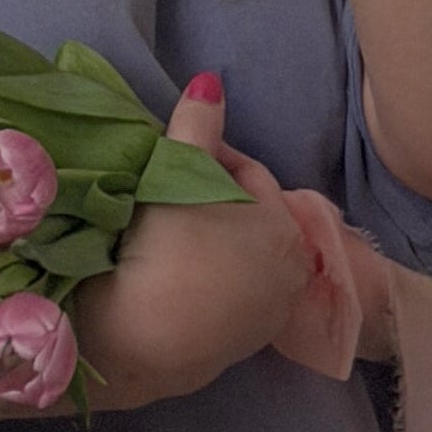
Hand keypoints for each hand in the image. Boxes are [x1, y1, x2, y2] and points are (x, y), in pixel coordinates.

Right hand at [70, 73, 313, 409]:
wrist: (139, 340)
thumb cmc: (167, 248)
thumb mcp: (179, 174)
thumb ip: (197, 125)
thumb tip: (211, 81)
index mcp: (287, 230)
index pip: (247, 175)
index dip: (207, 158)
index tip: (168, 155)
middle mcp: (291, 278)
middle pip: (246, 221)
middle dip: (211, 203)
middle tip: (164, 193)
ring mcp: (266, 320)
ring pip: (235, 262)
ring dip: (208, 245)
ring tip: (162, 234)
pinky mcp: (237, 351)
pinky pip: (222, 300)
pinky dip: (203, 284)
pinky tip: (168, 278)